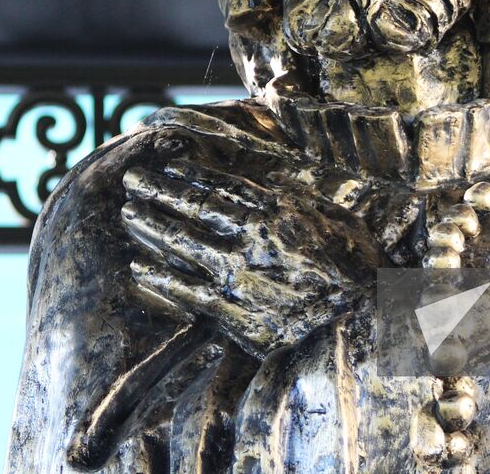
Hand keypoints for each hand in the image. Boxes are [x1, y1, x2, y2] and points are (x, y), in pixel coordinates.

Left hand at [121, 159, 382, 354]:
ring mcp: (235, 276)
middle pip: (191, 208)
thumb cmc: (357, 270)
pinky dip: (158, 278)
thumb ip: (297, 202)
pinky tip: (138, 269)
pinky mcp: (230, 313)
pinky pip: (184, 291)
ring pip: (180, 244)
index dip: (190, 175)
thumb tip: (270, 184)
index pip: (221, 186)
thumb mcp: (334, 220)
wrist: (360, 325)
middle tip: (131, 179)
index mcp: (273, 213)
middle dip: (157, 191)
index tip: (167, 164)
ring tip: (128, 213)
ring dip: (150, 226)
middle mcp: (248, 240)